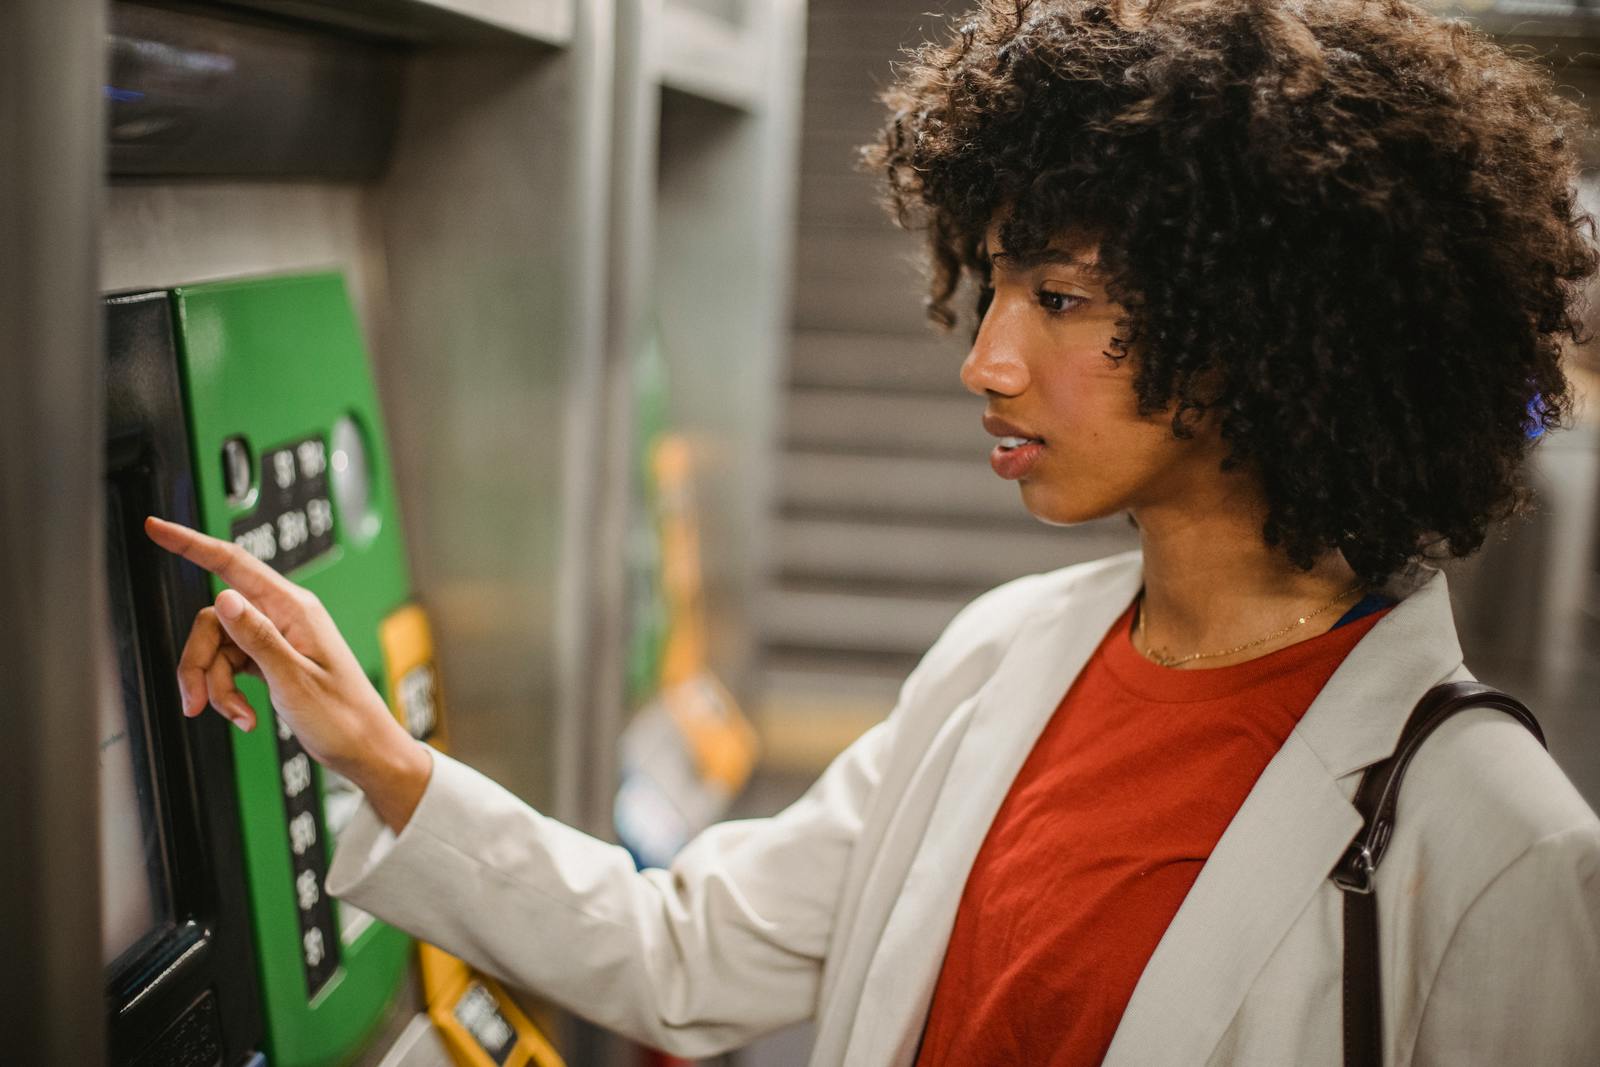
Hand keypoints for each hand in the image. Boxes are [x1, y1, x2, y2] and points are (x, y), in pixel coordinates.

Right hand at [145, 515, 431, 830]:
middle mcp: (284, 616)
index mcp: (294, 609)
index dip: (191, 543)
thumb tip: (225, 598)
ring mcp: (277, 637)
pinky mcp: (272, 659)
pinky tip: (245, 715)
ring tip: (238, 716)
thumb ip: (257, 637)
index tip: (156, 528)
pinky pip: (230, 665)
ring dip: (215, 686)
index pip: (233, 564)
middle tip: (199, 702)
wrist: (364, 750)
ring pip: (217, 647)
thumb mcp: (294, 679)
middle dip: (199, 663)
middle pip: (213, 620)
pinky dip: (229, 692)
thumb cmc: (343, 718)